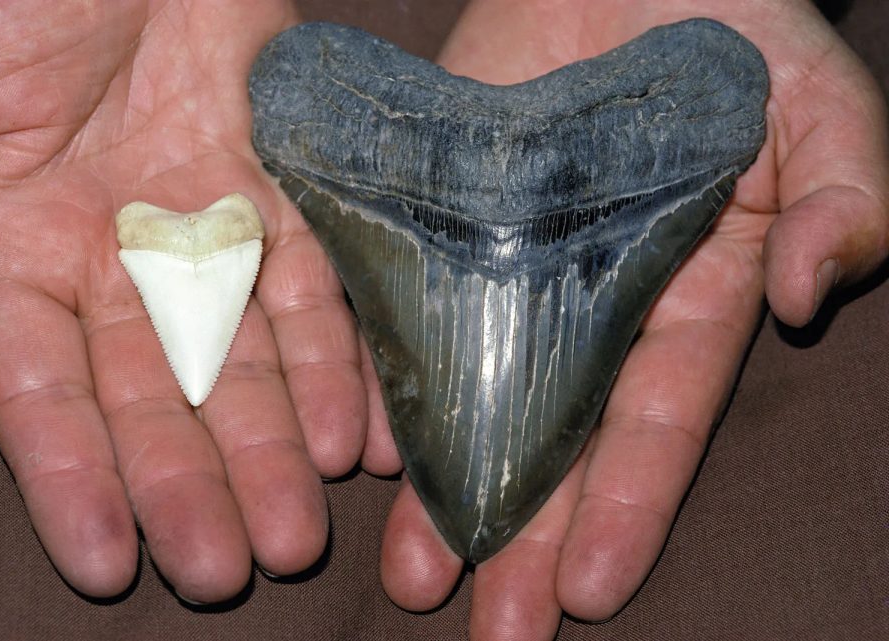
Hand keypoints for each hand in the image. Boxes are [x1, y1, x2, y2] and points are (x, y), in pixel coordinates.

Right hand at [0, 0, 372, 601]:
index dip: (72, 480)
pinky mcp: (280, 193)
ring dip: (274, 445)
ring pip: (244, 360)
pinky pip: (314, 292)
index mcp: (9, 246)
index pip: (42, 395)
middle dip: (194, 484)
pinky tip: (359, 436)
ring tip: (302, 528)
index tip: (104, 563)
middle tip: (232, 568)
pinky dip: (339, 363)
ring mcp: (203, 228)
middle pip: (157, 398)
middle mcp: (112, 258)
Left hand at [371, 0, 888, 637]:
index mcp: (684, 292)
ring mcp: (505, 263)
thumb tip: (821, 295)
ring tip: (413, 573)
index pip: (653, 417)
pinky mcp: (439, 216)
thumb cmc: (738, 24)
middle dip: (527, 533)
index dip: (625, 503)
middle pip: (554, 435)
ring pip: (472, 392)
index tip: (590, 590)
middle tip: (488, 625)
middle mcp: (586, 298)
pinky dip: (385, 377)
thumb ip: (845, 194)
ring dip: (444, 484)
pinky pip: (407, 306)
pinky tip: (362, 453)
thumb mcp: (820, 103)